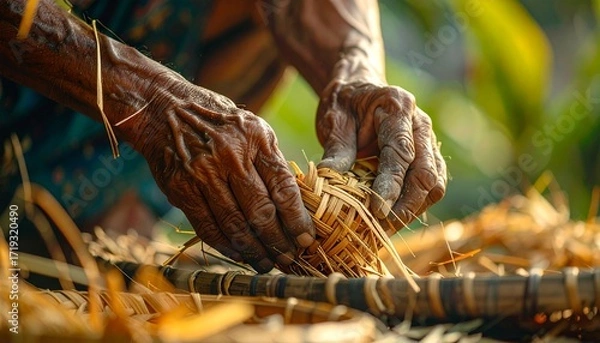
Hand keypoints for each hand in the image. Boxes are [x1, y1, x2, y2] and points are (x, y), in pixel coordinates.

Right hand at [130, 79, 314, 272]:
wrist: (166, 109)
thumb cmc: (218, 122)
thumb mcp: (253, 129)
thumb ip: (271, 162)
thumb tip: (294, 205)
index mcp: (257, 139)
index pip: (284, 188)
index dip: (297, 219)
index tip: (307, 239)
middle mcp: (231, 156)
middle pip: (261, 211)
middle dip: (279, 242)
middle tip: (290, 259)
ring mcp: (204, 174)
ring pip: (235, 224)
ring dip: (254, 250)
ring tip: (268, 264)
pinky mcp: (182, 189)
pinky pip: (208, 227)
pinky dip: (226, 246)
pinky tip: (240, 255)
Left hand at [316, 76, 446, 230]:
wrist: (358, 91)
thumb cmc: (344, 104)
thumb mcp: (333, 120)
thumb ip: (336, 149)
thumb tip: (329, 178)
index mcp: (397, 106)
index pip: (400, 151)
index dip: (391, 184)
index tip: (378, 211)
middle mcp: (420, 123)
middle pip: (426, 171)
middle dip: (407, 204)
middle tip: (383, 226)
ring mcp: (428, 140)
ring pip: (435, 183)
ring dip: (414, 209)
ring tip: (387, 228)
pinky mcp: (428, 157)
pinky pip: (432, 186)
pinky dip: (416, 205)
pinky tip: (394, 218)